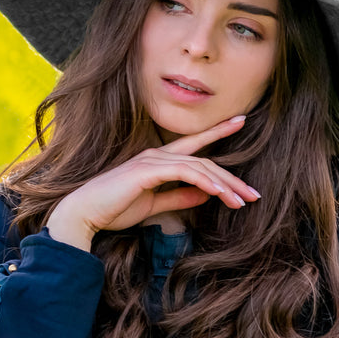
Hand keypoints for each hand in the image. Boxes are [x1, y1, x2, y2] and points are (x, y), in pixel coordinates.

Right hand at [46, 114, 259, 249]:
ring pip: (200, 166)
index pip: (194, 145)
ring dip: (224, 185)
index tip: (240, 121)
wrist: (84, 216)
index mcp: (157, 161)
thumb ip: (178, 197)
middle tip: (254, 194)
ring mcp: (152, 160)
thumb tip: (204, 194)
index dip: (217, 132)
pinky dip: (205, 182)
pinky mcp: (147, 170)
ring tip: (243, 201)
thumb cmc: (112, 209)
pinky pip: (185, 172)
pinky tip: (220, 193)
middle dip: (232, 177)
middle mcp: (157, 155)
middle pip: (205, 160)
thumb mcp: (153, 205)